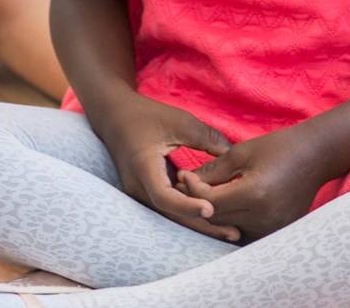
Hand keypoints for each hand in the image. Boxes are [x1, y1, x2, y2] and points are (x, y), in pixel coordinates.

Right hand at [99, 95, 241, 240]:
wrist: (115, 117)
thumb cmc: (146, 115)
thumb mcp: (179, 121)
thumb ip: (207, 137)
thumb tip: (232, 156)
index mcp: (143, 167)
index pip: (163, 197)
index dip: (187, 206)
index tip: (211, 209)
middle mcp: (138, 187)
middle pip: (171, 214)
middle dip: (202, 226)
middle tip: (234, 234)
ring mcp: (141, 193)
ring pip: (172, 215)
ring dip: (199, 224)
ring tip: (230, 232)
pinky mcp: (148, 192)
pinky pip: (170, 208)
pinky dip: (190, 214)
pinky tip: (214, 218)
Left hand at [177, 124, 339, 240]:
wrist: (316, 155)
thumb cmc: (279, 147)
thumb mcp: (242, 152)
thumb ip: (212, 170)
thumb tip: (186, 180)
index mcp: (255, 194)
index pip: (210, 202)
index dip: (193, 189)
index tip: (185, 174)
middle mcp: (264, 217)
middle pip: (217, 219)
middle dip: (199, 201)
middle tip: (187, 184)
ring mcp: (272, 227)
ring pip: (229, 227)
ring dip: (215, 212)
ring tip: (205, 193)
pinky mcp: (277, 230)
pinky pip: (245, 230)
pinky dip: (233, 219)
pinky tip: (227, 202)